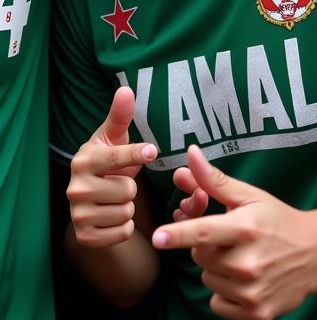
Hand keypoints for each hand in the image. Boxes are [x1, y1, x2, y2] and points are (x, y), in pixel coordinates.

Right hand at [68, 86, 156, 247]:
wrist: (87, 202)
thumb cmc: (106, 165)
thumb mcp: (112, 139)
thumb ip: (120, 116)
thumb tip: (126, 88)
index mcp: (82, 159)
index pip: (117, 157)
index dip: (137, 154)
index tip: (152, 151)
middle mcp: (74, 186)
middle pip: (127, 189)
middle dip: (129, 188)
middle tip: (116, 184)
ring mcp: (78, 212)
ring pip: (126, 212)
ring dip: (127, 208)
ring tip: (113, 200)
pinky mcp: (85, 235)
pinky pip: (122, 232)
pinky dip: (123, 227)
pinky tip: (110, 217)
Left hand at [153, 146, 316, 318]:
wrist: (315, 256)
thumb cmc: (276, 220)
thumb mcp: (248, 196)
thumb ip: (214, 179)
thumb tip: (190, 153)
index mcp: (244, 230)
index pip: (204, 232)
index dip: (178, 234)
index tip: (157, 238)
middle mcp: (249, 263)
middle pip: (199, 255)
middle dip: (204, 246)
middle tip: (227, 239)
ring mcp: (254, 292)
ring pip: (207, 279)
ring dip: (215, 270)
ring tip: (238, 259)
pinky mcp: (258, 314)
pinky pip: (218, 304)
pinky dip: (224, 293)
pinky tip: (241, 280)